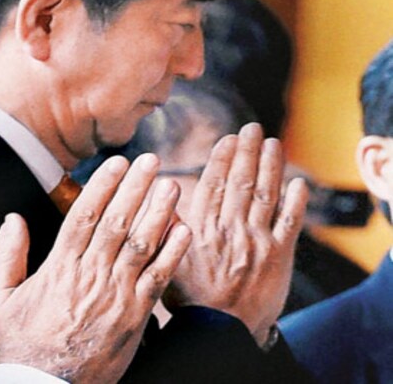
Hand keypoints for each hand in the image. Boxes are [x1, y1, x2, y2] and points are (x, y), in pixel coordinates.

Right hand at [0, 154, 191, 382]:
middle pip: (116, 222)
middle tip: (150, 161)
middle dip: (135, 188)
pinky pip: (158, 279)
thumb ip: (7, 255)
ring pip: (140, 245)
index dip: (102, 186)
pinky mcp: (135, 317)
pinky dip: (173, 254)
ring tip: (171, 185)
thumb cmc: (20, 345)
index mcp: (58, 267)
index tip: (116, 163)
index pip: (83, 215)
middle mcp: (89, 276)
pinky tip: (185, 230)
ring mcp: (115, 296)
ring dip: (158, 212)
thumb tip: (13, 219)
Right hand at [163, 123, 307, 345]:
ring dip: (271, 166)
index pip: (214, 184)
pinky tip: (298, 182)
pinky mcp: (279, 256)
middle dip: (248, 152)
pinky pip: (289, 222)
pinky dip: (295, 201)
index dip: (223, 158)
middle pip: (241, 181)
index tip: (229, 139)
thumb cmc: (190, 299)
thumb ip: (166, 228)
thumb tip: (161, 196)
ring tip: (273, 143)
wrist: (220, 329)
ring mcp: (257, 241)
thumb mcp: (166, 260)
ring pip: (265, 195)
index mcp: (202, 228)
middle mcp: (231, 229)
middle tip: (253, 128)